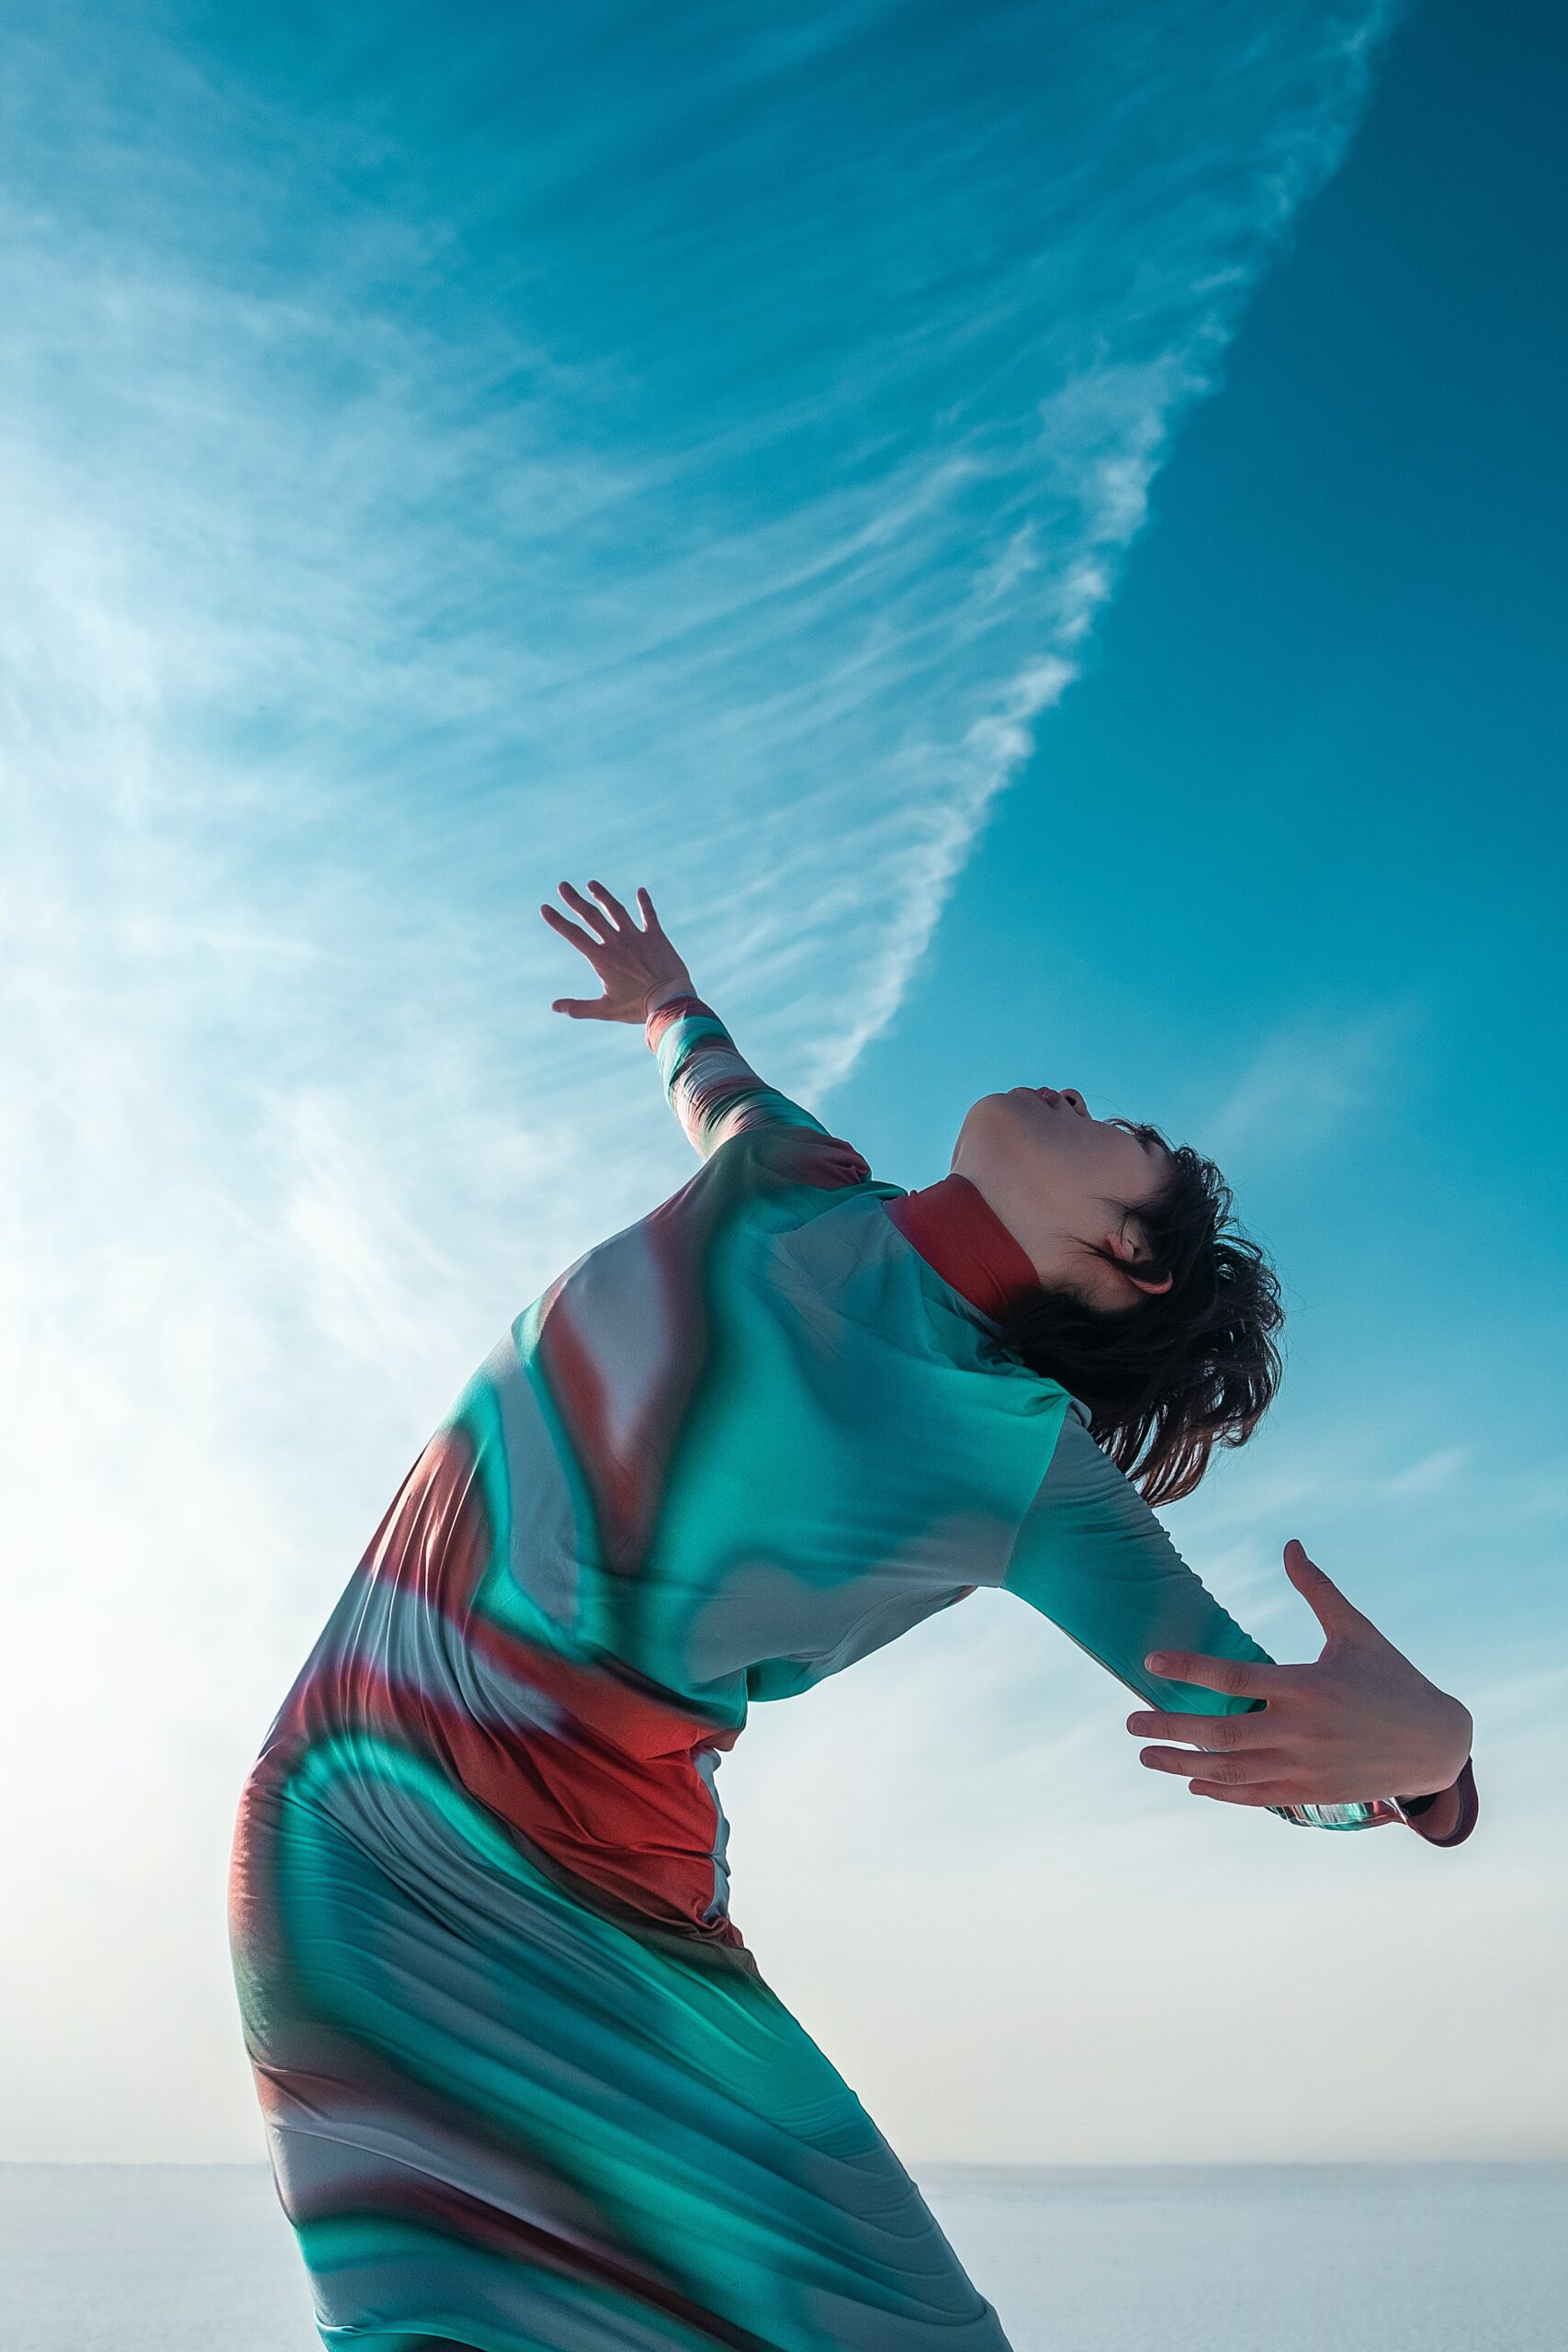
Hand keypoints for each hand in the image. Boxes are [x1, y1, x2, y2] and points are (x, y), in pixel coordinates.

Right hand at [540, 880, 695, 1023]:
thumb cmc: (638, 1008)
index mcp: (602, 959)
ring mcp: (637, 937)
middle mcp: (617, 943)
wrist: (671, 1002)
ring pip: (616, 910)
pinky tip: (641, 891)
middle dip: (575, 900)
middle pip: (591, 916)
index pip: (574, 935)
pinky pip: (649, 915)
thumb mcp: (606, 1010)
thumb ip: (579, 1008)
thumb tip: (554, 1007)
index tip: (545, 907)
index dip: (557, 920)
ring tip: (592, 884)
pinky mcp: (657, 937)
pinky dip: (644, 903)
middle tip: (562, 886)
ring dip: (603, 896)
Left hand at [1125, 1539, 1472, 1808]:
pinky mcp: (1314, 1792)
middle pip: (1221, 1733)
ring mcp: (1306, 1767)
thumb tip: (1291, 1545)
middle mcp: (1303, 1730)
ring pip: (1232, 1770)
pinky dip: (1222, 1791)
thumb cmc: (1393, 1678)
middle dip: (1170, 1728)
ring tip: (1146, 1757)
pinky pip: (1257, 1795)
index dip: (1188, 1669)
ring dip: (1183, 1765)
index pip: (1234, 1678)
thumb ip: (1318, 1591)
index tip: (1149, 1662)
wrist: (1436, 1744)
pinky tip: (1194, 1782)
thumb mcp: (1357, 1632)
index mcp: (1308, 1686)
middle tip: (1130, 1722)